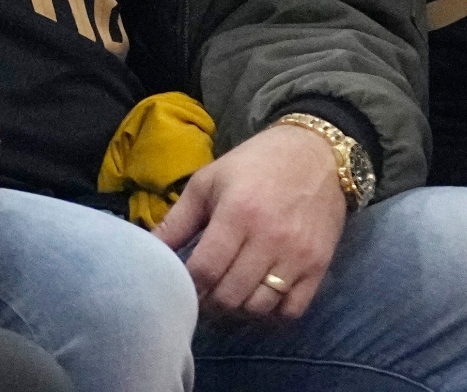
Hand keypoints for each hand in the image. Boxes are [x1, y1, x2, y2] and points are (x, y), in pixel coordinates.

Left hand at [153, 124, 346, 319]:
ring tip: (227, 292)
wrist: (315, 153)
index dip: (187, 285)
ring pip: (259, 307)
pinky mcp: (319, 266)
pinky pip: (292, 310)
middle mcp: (270, 239)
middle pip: (230, 295)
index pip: (205, 270)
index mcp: (237, 213)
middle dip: (208, 300)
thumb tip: (147, 250)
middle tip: (201, 291)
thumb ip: (177, 220)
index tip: (180, 283)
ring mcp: (298, 256)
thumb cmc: (253, 164)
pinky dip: (271, 313)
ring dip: (237, 308)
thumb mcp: (208, 181)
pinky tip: (258, 296)